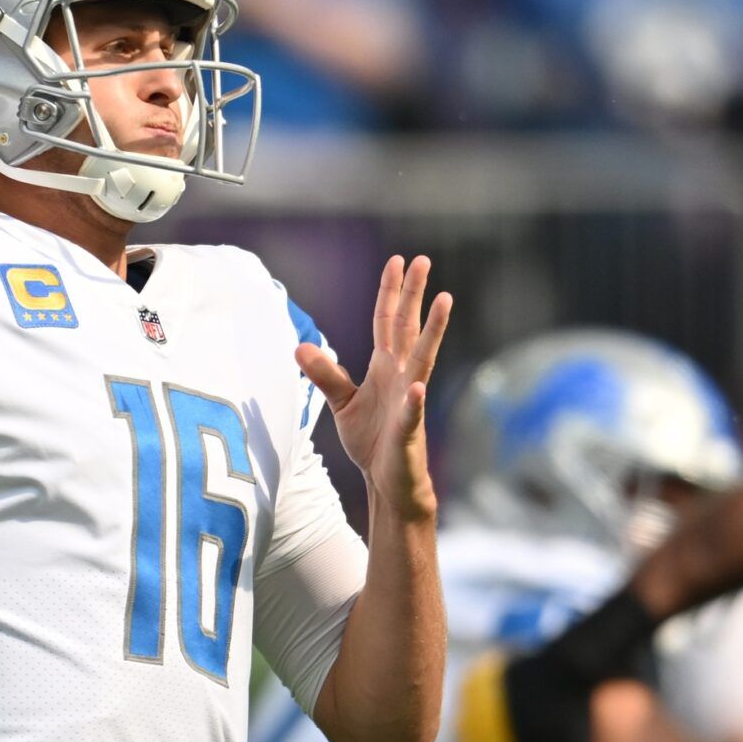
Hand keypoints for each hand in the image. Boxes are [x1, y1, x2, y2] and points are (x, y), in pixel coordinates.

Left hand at [299, 255, 450, 519]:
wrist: (386, 481)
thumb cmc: (371, 440)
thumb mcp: (342, 403)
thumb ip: (326, 374)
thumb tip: (299, 346)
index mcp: (385, 367)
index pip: (388, 321)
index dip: (391, 292)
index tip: (397, 261)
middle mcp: (402, 376)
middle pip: (408, 328)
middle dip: (414, 294)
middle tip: (423, 260)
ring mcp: (409, 401)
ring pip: (423, 359)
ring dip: (433, 330)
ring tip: (444, 300)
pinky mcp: (409, 431)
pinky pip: (412, 413)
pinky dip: (414, 401)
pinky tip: (417, 387)